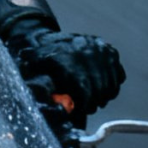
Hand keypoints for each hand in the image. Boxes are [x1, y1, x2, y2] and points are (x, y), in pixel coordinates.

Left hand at [4, 22, 125, 118]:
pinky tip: (102, 86)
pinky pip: (118, 77)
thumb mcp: (33, 63)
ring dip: (104, 95)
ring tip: (94, 98)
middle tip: (88, 107)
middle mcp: (88, 56)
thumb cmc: (41, 56)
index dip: (84, 106)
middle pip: (99, 92)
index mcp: (70, 63)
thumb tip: (28, 94)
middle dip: (94, 103)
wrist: (53, 37)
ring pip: (110, 86)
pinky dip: (113, 84)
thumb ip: (33, 77)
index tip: (82, 109)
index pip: (85, 93)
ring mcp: (102, 54)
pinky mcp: (110, 53)